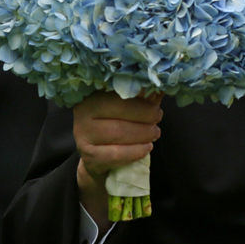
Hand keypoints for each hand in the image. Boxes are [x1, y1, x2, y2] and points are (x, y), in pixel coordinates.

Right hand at [73, 90, 162, 229]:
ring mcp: (83, 135)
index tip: (156, 105)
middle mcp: (83, 112)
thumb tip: (161, 86)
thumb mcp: (127, 105)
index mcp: (93, 94)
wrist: (98, 155)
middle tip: (158, 118)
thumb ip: (142, 96)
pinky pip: (115, 154)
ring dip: (142, 134)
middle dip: (144, 115)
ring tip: (155, 133)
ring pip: (117, 133)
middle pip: (118, 111)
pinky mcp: (88, 156)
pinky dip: (134, 152)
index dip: (140, 98)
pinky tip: (146, 148)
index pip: (118, 93)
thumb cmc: (116, 122)